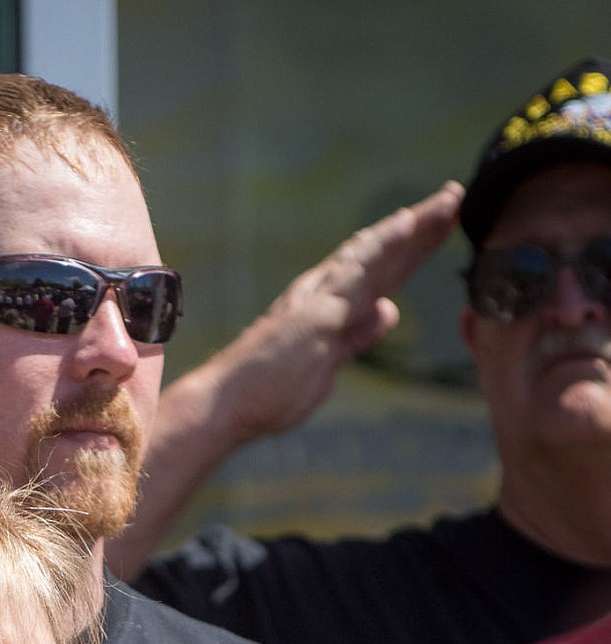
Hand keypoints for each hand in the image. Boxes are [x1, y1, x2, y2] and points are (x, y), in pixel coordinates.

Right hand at [217, 181, 463, 445]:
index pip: (381, 273)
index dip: (413, 250)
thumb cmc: (269, 391)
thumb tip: (387, 312)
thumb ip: (358, 336)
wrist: (228, 404)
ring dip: (413, 225)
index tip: (443, 229)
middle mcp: (327, 291)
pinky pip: (355, 270)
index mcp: (331, 306)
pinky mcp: (318, 309)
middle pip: (384, 254)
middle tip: (456, 196)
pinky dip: (383, 244)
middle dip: (422, 227)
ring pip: (375, 251)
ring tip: (448, 199)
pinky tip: (407, 223)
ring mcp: (322, 297)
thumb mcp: (329, 364)